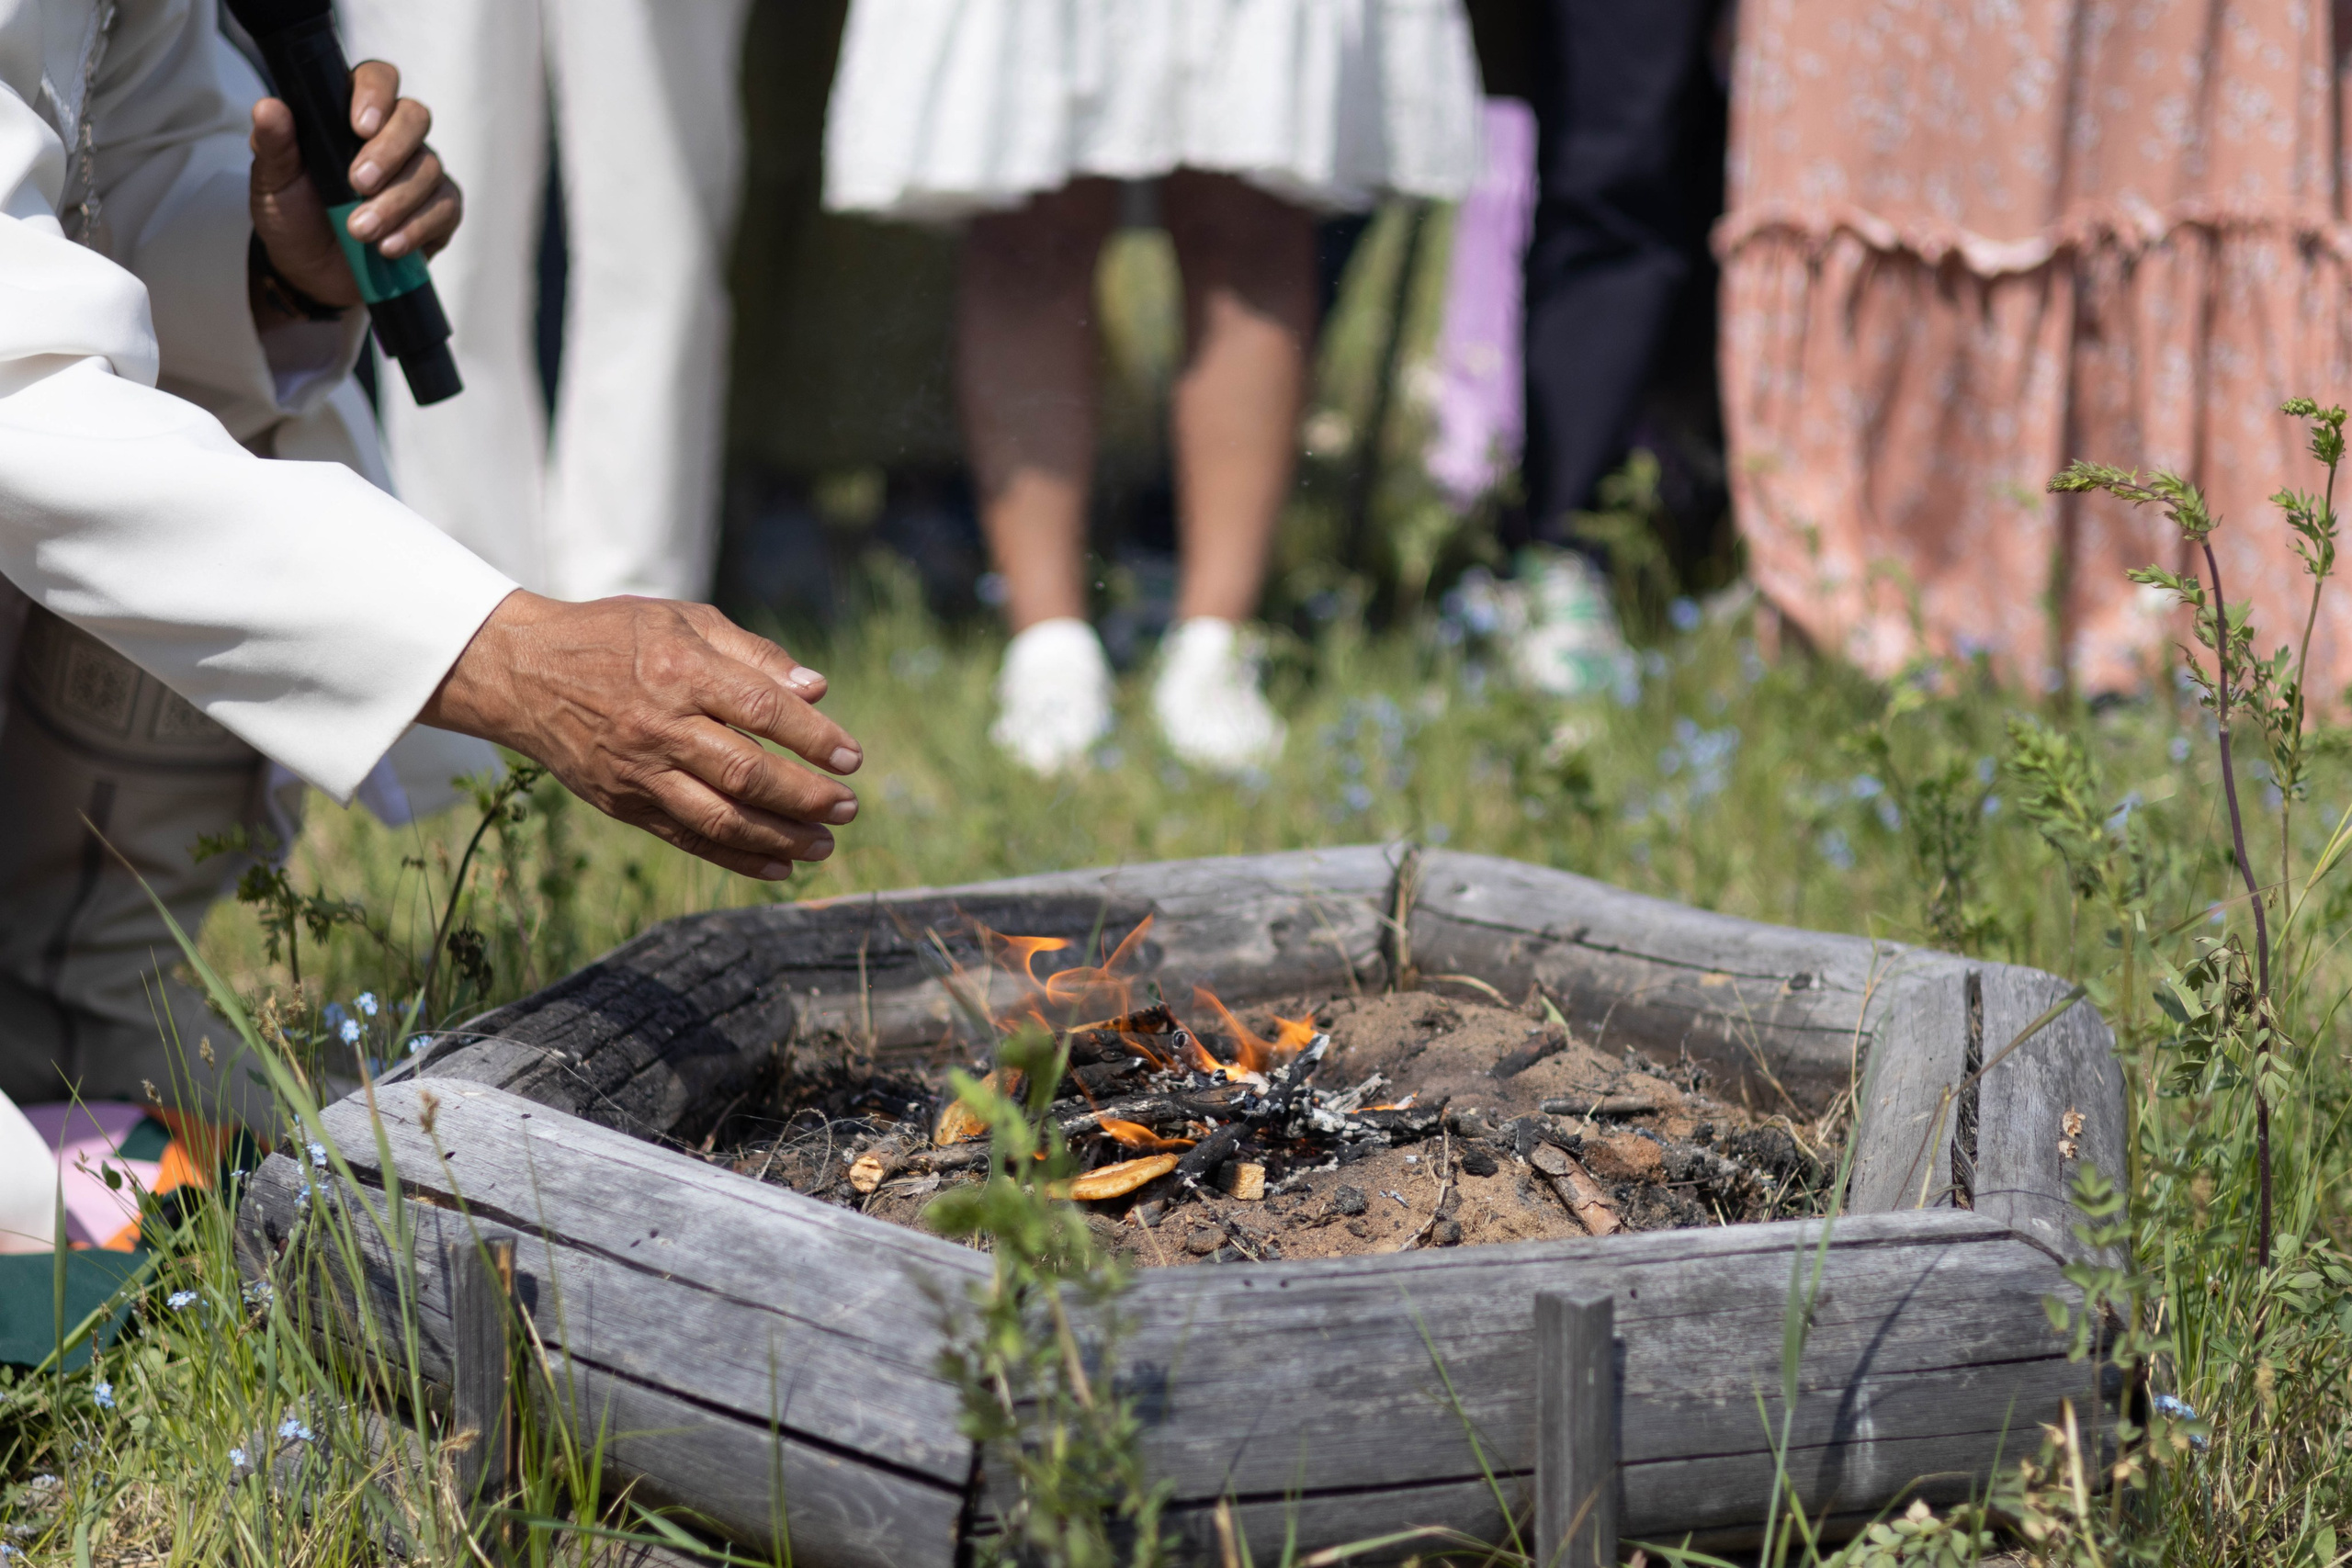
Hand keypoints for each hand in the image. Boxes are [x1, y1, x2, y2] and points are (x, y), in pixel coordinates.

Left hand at [248, 60, 460, 318]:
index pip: (378, 79)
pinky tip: (388, 246)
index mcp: (352, 115)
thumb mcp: (274, 181)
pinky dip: (417, 228)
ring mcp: (421, 174)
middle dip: (389, 151)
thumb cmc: (294, 216)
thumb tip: (268, 108)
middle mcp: (394, 137)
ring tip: (360, 230)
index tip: (358, 126)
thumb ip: (274, 145)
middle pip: (414, 117)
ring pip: (429, 168)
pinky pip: (445, 209)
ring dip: (395, 202)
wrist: (313, 273)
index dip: (376, 95)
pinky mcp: (439, 212)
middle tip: (358, 183)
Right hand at [419, 593, 862, 879]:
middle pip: (746, 772)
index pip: (762, 710)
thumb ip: (753, 654)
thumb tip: (817, 689)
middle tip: (848, 808)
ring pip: (720, 817)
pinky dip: (737, 858)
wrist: (521, 672)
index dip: (813, 737)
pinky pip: (688, 838)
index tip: (851, 758)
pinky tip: (779, 866)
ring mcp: (639, 771)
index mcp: (680, 671)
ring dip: (779, 838)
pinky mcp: (623, 803)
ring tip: (823, 846)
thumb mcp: (683, 619)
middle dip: (806, 797)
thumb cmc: (616, 637)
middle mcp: (659, 726)